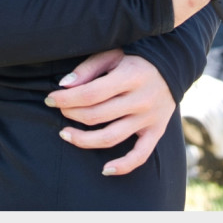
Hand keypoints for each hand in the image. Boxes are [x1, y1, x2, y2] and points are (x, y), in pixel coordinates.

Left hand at [45, 49, 174, 175]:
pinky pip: (140, 155)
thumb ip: (89, 68)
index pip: (91, 93)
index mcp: (130, 75)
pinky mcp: (156, 131)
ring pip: (111, 137)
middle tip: (59, 111)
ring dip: (84, 140)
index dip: (67, 99)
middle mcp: (141, 99)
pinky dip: (123, 166)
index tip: (50, 98)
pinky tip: (105, 169)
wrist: (172, 65)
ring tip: (65, 134)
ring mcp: (149, 118)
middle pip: (97, 115)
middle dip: (71, 114)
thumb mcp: (113, 53)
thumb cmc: (136, 57)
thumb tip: (64, 86)